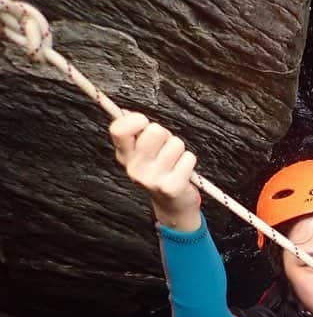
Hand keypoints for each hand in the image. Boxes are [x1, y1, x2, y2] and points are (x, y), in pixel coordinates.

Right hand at [110, 112, 200, 230]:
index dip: (134, 119)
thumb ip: (135, 133)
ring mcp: (152, 179)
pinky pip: (188, 157)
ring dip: (179, 150)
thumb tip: (126, 112)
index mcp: (124, 155)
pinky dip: (189, 161)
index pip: (118, 129)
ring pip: (176, 143)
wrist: (172, 204)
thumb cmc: (160, 171)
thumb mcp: (142, 152)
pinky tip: (182, 172)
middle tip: (165, 148)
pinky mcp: (171, 187)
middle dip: (166, 134)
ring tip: (174, 162)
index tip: (143, 122)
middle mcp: (135, 168)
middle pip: (155, 130)